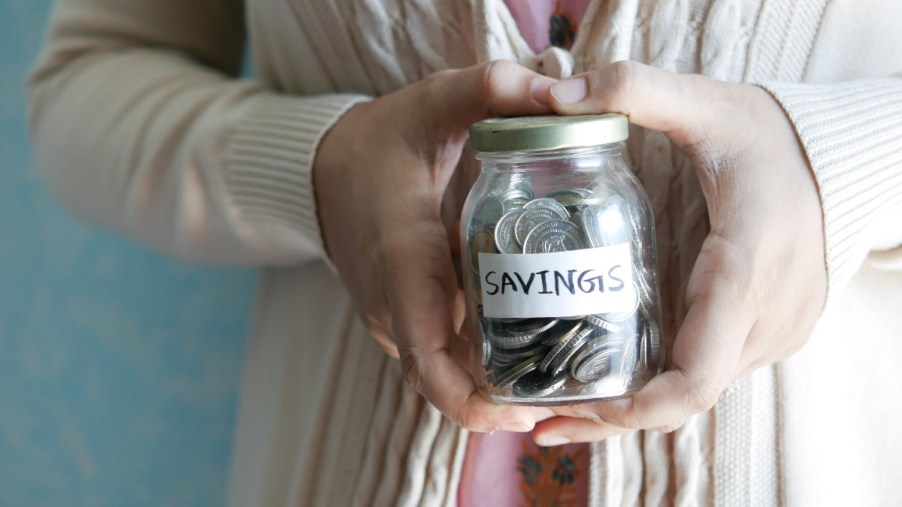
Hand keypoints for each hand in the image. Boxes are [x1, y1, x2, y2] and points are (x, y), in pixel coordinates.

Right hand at [314, 61, 557, 432]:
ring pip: (442, 371)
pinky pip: (437, 351)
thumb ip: (491, 90)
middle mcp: (391, 303)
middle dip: (499, 400)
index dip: (472, 399)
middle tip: (564, 393)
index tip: (525, 410)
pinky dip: (476, 358)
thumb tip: (563, 94)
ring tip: (558, 371)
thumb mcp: (432, 103)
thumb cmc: (380, 140)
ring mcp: (390, 316)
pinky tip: (526, 341)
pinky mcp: (396, 316)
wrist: (320, 169)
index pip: (428, 357)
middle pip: (443, 379)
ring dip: (492, 382)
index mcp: (401, 260)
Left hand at [532, 61, 826, 443]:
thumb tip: (557, 95)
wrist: (841, 158)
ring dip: (631, 406)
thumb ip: (637, 90)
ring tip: (558, 405)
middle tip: (538, 418)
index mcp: (745, 272)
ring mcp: (772, 333)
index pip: (695, 376)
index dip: (634, 409)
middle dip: (612, 415)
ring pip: (695, 392)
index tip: (574, 410)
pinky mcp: (767, 332)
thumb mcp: (707, 104)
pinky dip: (658, 386)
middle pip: (683, 398)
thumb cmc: (772, 136)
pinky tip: (609, 381)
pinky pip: (707, 373)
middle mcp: (765, 319)